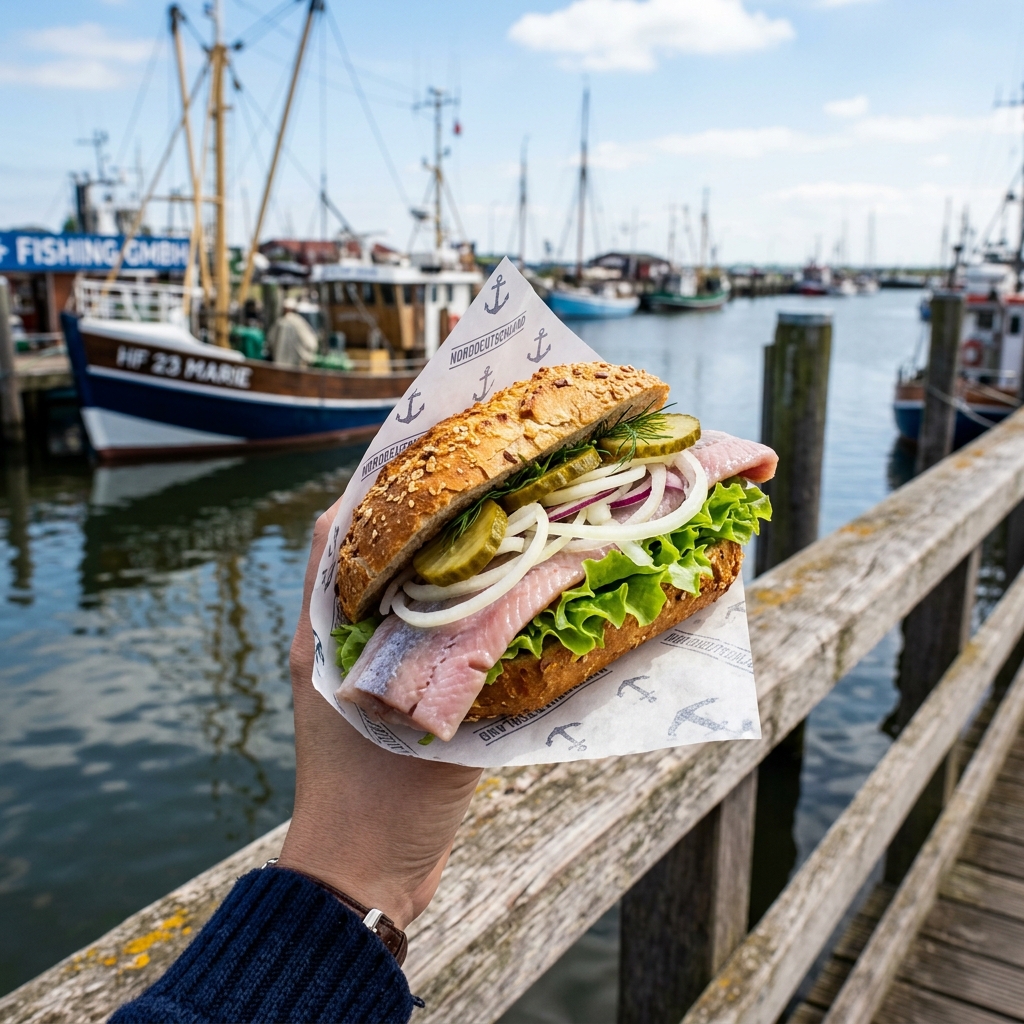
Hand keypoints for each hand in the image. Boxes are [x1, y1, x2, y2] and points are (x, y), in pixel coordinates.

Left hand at [277, 498, 482, 929]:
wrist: (365, 877)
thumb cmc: (378, 801)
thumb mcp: (420, 717)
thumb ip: (457, 651)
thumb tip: (513, 585)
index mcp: (324, 628)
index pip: (343, 531)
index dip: (382, 485)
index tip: (436, 449)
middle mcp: (342, 637)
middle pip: (383, 555)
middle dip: (432, 519)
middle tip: (492, 484)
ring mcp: (370, 667)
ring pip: (412, 593)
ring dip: (454, 564)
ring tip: (511, 529)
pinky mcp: (401, 696)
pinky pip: (435, 635)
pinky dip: (469, 612)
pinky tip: (515, 600)